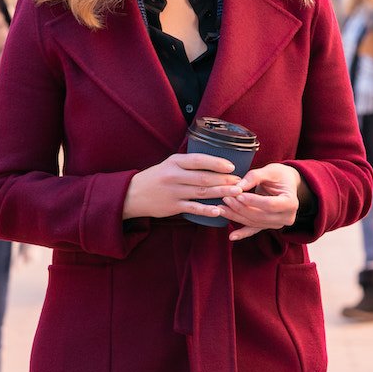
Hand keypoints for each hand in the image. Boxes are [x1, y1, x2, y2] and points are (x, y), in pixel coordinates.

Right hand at [122, 153, 243, 220]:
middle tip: (240, 182)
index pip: (198, 160)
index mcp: (174, 162)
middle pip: (203, 177)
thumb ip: (188, 163)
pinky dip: (207, 210)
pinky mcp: (172, 207)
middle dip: (224, 179)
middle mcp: (174, 176)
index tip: (232, 166)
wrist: (132, 195)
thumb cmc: (156, 177)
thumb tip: (215, 161)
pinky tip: (219, 211)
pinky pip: (193, 208)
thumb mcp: (169, 164)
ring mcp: (173, 192)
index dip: (216, 163)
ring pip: (201, 192)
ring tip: (236, 193)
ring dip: (221, 193)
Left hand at [218, 162, 303, 240]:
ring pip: (254, 222)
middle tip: (225, 199)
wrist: (286, 183)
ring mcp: (278, 224)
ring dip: (236, 217)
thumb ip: (255, 176)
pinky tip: (231, 236)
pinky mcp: (268, 226)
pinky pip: (254, 230)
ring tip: (221, 208)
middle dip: (241, 208)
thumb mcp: (270, 170)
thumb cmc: (279, 175)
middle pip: (260, 216)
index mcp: (291, 202)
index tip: (238, 194)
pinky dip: (242, 233)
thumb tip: (238, 187)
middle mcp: (287, 217)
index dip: (253, 201)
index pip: (270, 204)